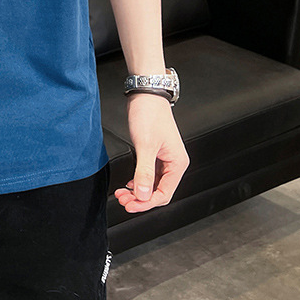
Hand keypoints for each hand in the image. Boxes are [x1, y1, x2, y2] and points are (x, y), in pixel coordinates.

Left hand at [113, 93, 188, 212]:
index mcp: (177, 163)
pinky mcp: (155, 153)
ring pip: (152, 183)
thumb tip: (143, 195)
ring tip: (122, 193)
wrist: (145, 94)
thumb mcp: (145, 145)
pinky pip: (148, 174)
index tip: (130, 205)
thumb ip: (144, 172)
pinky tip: (129, 184)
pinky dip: (138, 181)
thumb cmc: (149, 114)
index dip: (146, 203)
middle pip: (158, 191)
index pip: (164, 194)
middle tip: (123, 200)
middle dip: (140, 199)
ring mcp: (164, 158)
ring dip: (137, 191)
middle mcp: (173, 163)